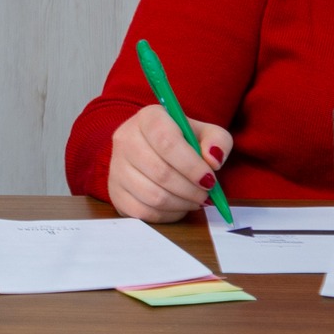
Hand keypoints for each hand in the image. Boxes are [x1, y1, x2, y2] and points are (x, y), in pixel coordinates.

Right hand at [107, 104, 232, 223]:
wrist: (155, 151)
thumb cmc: (183, 142)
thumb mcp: (206, 133)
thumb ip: (217, 141)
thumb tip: (213, 160)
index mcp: (148, 118)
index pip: (166, 141)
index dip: (191, 165)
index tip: (210, 179)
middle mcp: (125, 138)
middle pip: (160, 172)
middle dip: (190, 189)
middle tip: (206, 194)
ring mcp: (116, 167)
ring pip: (152, 196)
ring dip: (181, 203)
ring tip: (194, 199)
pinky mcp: (115, 192)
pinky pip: (143, 212)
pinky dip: (167, 215)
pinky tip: (178, 206)